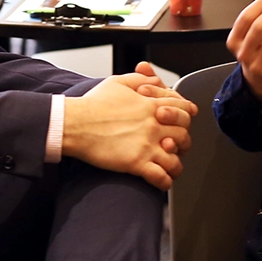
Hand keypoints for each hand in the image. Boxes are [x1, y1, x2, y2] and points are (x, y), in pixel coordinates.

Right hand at [62, 62, 196, 189]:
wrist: (75, 123)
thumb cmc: (92, 104)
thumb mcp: (118, 82)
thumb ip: (141, 79)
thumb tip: (153, 78)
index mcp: (151, 105)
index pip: (184, 109)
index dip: (186, 116)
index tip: (182, 122)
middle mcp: (153, 125)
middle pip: (184, 135)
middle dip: (182, 142)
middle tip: (175, 145)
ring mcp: (146, 145)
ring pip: (176, 160)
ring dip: (175, 164)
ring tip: (169, 166)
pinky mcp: (136, 163)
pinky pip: (161, 178)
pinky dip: (165, 182)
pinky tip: (161, 180)